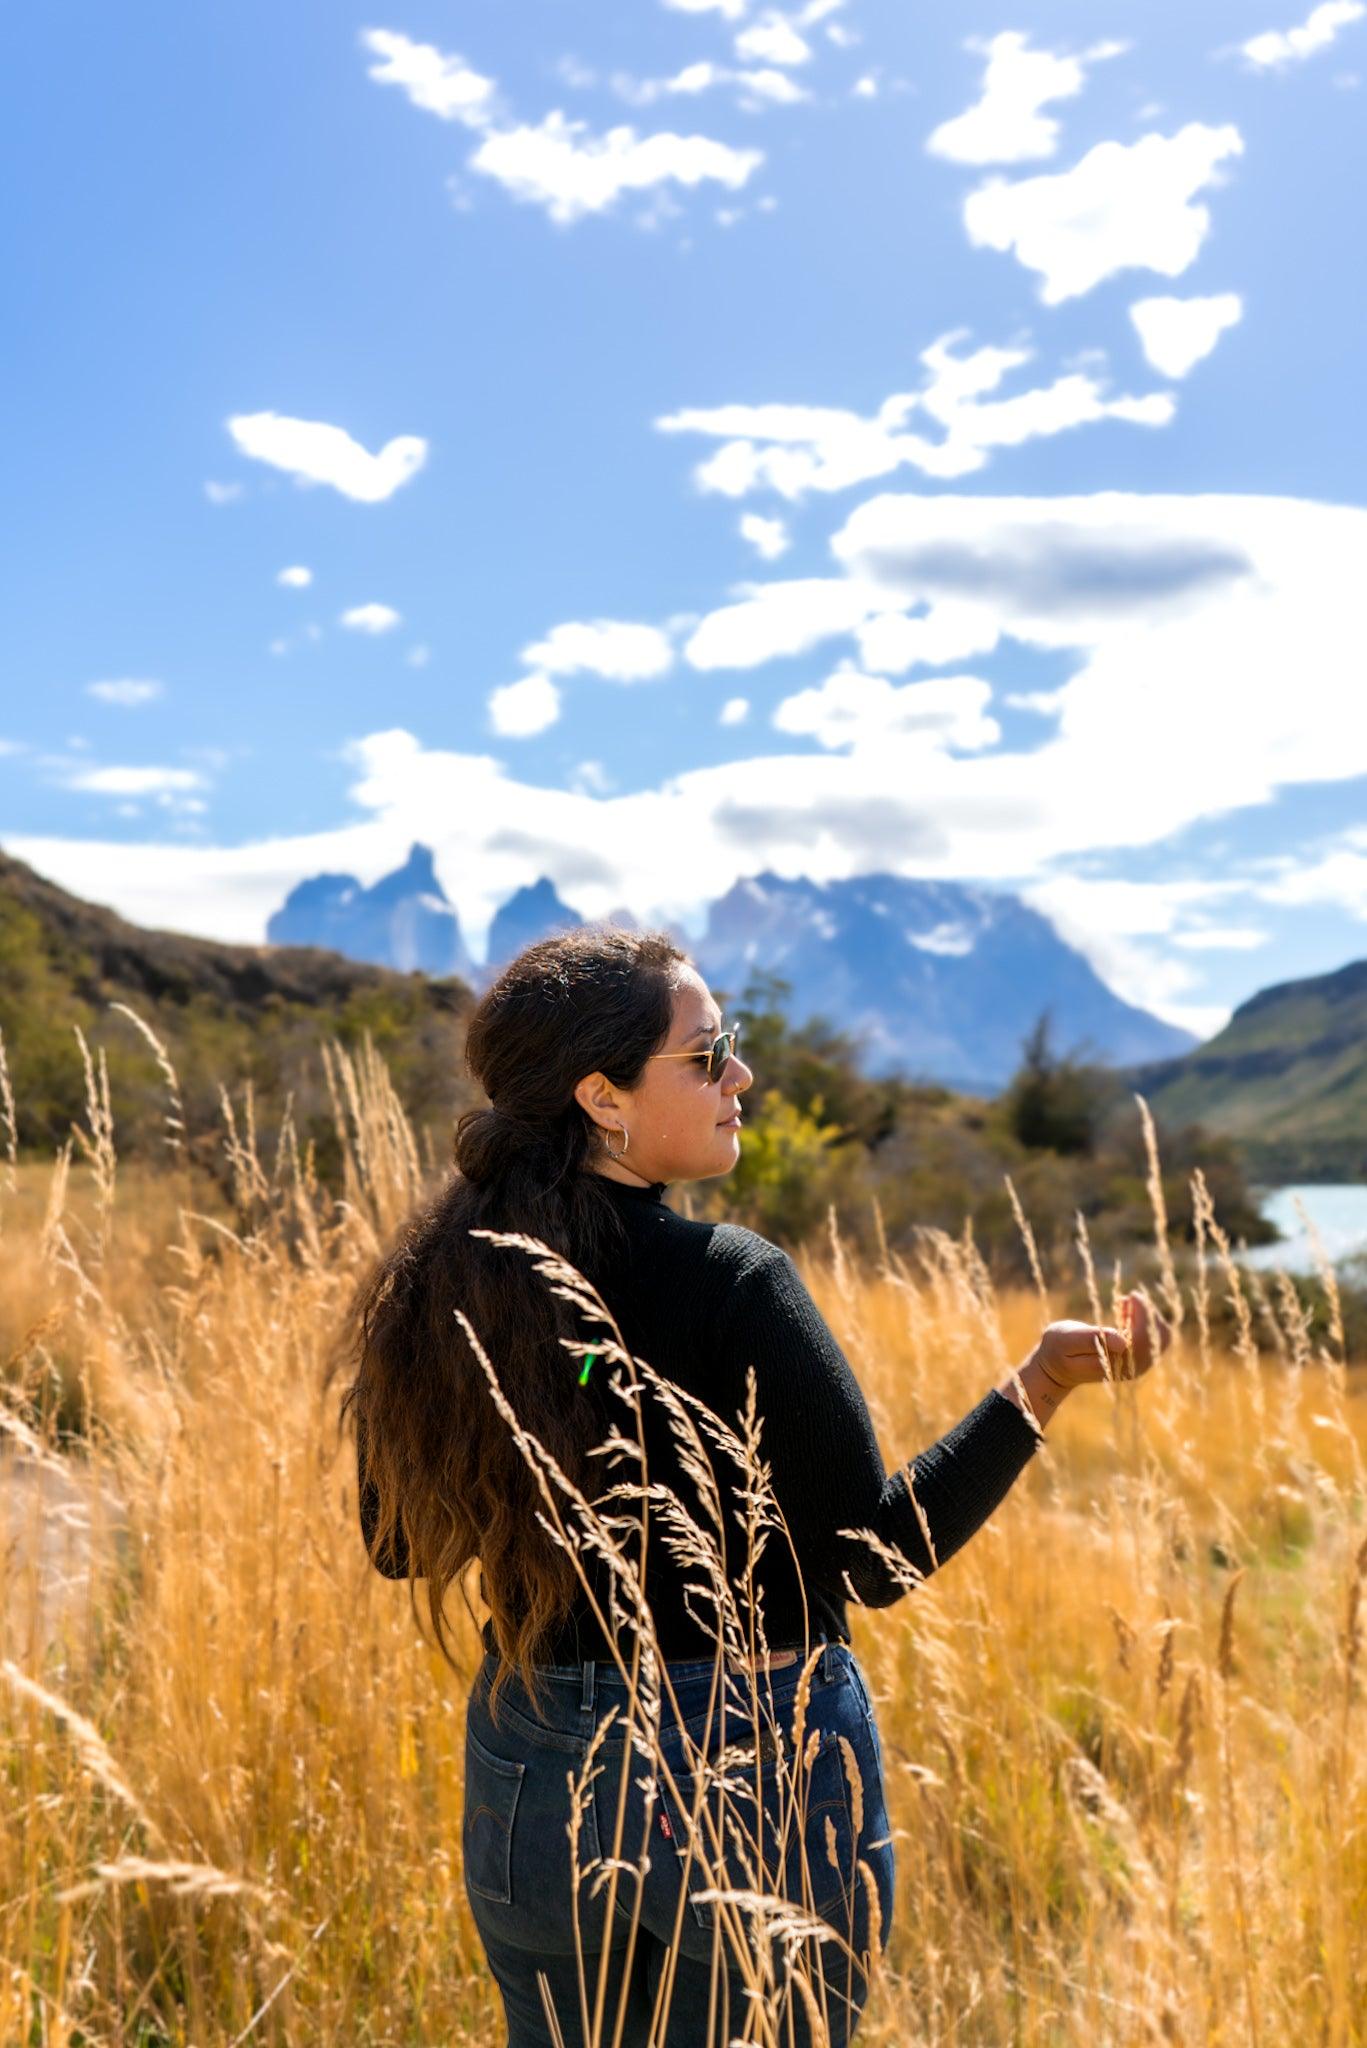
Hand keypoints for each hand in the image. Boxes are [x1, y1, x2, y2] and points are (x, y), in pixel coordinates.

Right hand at [1028, 1291, 1170, 1392]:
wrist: (1057, 1367)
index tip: (1129, 1296)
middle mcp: (1133, 1367)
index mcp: (1117, 1363)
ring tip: (1124, 1303)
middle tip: (1128, 1297)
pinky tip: (1125, 1310)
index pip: (1146, 1338)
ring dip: (1147, 1315)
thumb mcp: (1066, 1340)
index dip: (1144, 1313)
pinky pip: (1154, 1337)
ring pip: (1161, 1336)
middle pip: (1161, 1336)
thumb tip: (1123, 1342)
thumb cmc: (1058, 1350)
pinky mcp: (1136, 1359)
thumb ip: (1091, 1339)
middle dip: (1148, 1312)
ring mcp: (1137, 1365)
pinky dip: (1144, 1320)